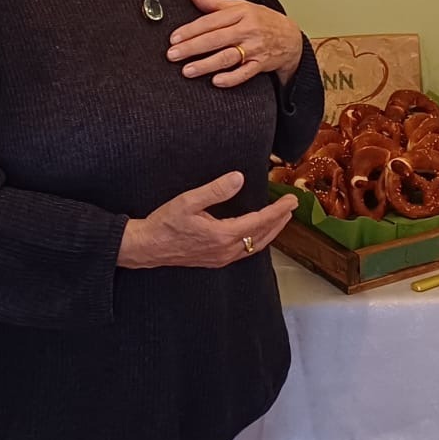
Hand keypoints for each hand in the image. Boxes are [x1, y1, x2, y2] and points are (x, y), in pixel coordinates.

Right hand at [117, 171, 297, 268]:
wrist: (146, 247)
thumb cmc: (165, 223)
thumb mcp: (189, 201)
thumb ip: (215, 190)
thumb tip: (238, 179)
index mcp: (222, 235)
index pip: (259, 221)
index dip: (278, 210)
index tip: (291, 200)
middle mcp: (225, 251)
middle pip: (263, 236)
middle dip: (280, 220)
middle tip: (292, 206)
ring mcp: (221, 258)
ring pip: (255, 246)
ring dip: (271, 231)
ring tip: (281, 218)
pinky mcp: (215, 260)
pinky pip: (245, 251)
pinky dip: (258, 239)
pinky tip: (258, 232)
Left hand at [166, 0, 302, 86]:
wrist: (291, 38)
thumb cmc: (264, 20)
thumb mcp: (242, 7)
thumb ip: (216, 4)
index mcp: (242, 13)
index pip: (211, 21)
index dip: (191, 30)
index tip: (174, 38)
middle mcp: (248, 30)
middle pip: (216, 39)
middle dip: (192, 47)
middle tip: (173, 55)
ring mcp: (255, 48)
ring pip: (227, 57)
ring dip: (206, 65)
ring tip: (187, 71)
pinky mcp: (261, 64)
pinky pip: (245, 73)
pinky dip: (231, 78)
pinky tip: (216, 81)